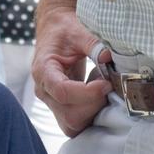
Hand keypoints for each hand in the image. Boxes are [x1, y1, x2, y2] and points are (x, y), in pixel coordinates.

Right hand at [33, 4, 111, 135]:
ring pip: (72, 124)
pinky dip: (90, 116)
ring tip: (103, 92)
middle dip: (94, 104)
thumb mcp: (78, 31)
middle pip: (69, 114)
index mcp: (44, 70)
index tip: (106, 83)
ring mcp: (51, 101)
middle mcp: (44, 90)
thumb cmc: (64, 29)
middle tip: (108, 86)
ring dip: (93, 113)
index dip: (88, 93)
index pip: (63, 92)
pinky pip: (74, 123)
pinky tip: (98, 98)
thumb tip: (109, 57)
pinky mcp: (60, 106)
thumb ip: (93, 44)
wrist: (54, 29)